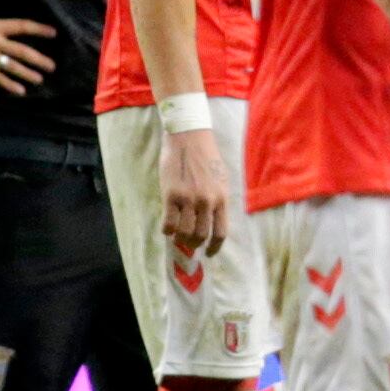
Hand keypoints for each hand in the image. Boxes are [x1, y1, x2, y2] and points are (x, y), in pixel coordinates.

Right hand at [0, 14, 58, 95]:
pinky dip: (9, 85)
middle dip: (39, 59)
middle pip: (23, 51)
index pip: (23, 26)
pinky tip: (20, 91)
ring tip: (40, 79)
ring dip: (28, 73)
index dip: (39, 29)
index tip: (53, 33)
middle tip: (51, 66)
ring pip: (13, 66)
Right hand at [161, 115, 234, 256]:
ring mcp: (188, 198)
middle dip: (194, 244)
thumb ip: (218, 200)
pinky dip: (167, 230)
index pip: (221, 232)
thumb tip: (214, 221)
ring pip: (184, 232)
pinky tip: (167, 228)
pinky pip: (168, 223)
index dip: (214, 247)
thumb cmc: (206, 157)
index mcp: (222, 198)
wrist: (189, 137)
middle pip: (201, 235)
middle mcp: (207, 201)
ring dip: (179, 238)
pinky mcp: (171, 194)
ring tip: (177, 235)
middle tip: (189, 243)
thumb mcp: (221, 179)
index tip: (208, 253)